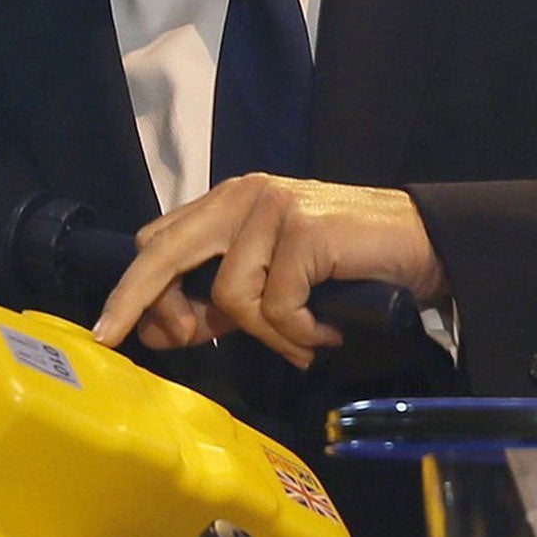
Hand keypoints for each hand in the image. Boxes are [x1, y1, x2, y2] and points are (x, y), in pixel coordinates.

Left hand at [91, 176, 448, 368]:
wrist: (424, 244)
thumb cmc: (350, 264)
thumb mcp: (276, 280)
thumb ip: (225, 300)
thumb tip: (170, 331)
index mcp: (231, 201)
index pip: (160, 240)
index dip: (134, 288)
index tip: (112, 330)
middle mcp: (245, 195)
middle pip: (166, 252)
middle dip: (138, 301)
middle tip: (117, 340)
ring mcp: (275, 208)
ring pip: (231, 296)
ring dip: (267, 336)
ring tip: (304, 341)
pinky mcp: (304, 229)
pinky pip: (277, 308)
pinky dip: (300, 334)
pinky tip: (325, 332)